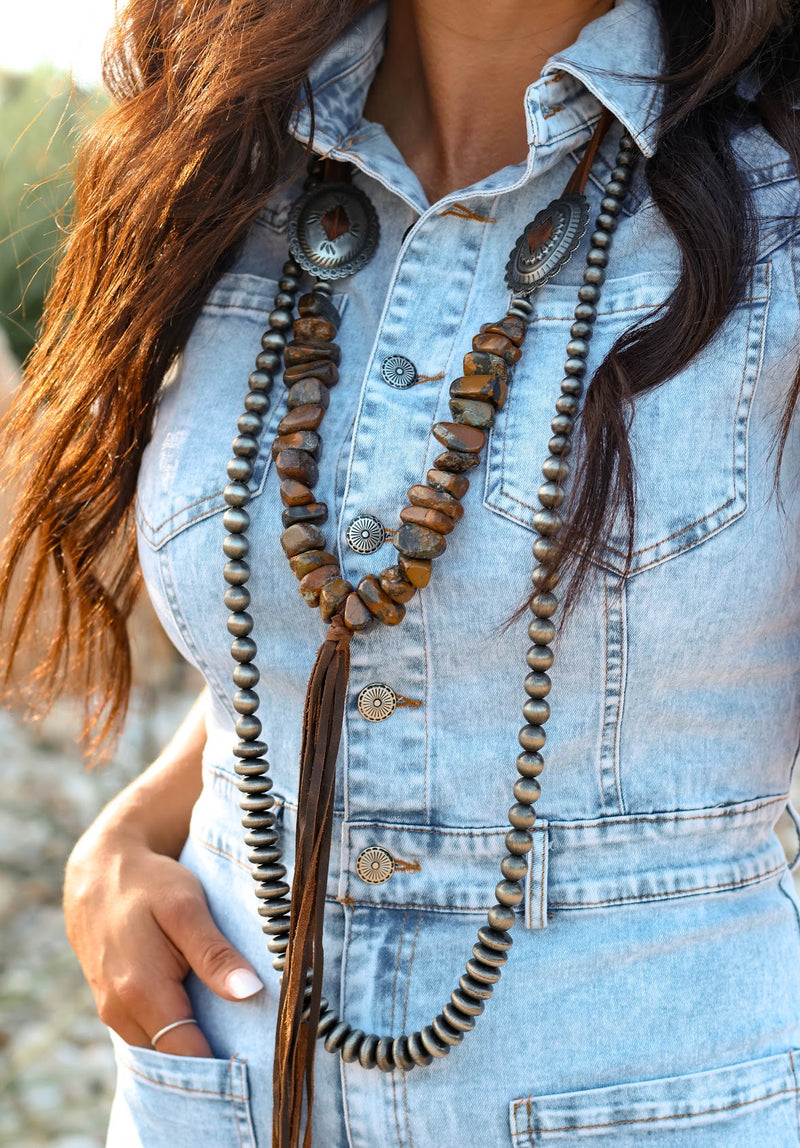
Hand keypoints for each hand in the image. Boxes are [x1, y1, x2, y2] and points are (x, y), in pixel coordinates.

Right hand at [64, 823, 262, 1056]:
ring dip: (192, 1044)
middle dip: (211, 1057)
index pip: (187, 1055)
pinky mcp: (113, 1006)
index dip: (223, 1064)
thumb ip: (214, 954)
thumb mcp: (187, 908)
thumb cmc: (148, 884)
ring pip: (159, 1049)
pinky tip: (203, 1013)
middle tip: (255, 1043)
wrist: (99, 872)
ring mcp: (112, 1012)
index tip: (261, 1056)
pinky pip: (148, 1034)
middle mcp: (120, 1012)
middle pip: (173, 1059)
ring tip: (234, 1027)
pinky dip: (174, 1031)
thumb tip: (250, 992)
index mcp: (141, 991)